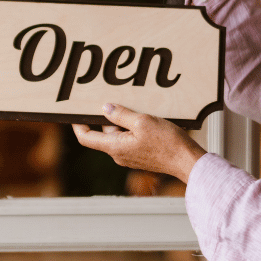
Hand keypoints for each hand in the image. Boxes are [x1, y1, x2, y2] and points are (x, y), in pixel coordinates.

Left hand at [72, 104, 206, 182]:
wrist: (187, 161)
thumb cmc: (167, 143)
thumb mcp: (142, 122)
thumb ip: (121, 115)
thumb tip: (105, 108)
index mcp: (114, 147)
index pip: (86, 138)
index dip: (77, 125)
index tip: (74, 112)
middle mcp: (119, 154)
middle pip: (103, 133)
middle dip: (106, 117)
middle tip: (111, 99)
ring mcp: (130, 156)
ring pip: (118, 134)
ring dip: (123, 121)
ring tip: (134, 106)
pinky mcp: (141, 155)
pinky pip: (130, 138)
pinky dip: (132, 127)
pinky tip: (145, 118)